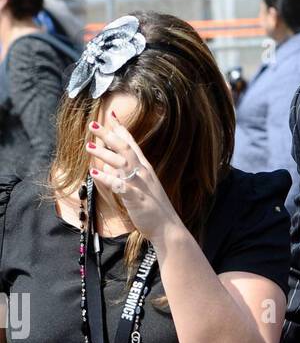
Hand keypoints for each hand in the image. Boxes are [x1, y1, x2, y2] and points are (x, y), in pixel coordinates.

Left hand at [85, 113, 182, 244]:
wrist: (168, 228)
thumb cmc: (153, 208)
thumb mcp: (140, 187)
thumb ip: (124, 174)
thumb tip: (108, 165)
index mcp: (145, 168)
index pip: (131, 143)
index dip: (120, 129)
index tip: (111, 115)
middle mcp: (143, 172)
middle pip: (124, 148)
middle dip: (108, 135)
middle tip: (92, 124)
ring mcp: (140, 184)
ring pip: (121, 163)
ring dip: (104, 153)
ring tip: (88, 146)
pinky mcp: (136, 198)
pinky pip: (119, 185)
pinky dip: (106, 178)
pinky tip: (93, 173)